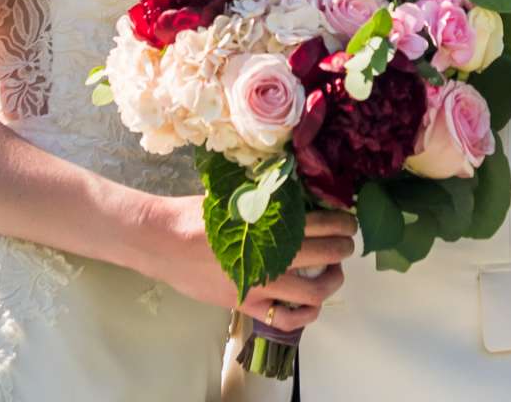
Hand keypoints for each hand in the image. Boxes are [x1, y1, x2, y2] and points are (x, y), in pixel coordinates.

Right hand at [134, 195, 356, 332]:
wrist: (164, 242)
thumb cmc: (196, 215)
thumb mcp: (235, 196)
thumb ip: (266, 198)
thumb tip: (296, 191)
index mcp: (267, 224)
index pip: (320, 223)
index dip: (341, 222)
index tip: (347, 220)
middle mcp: (270, 256)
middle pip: (325, 253)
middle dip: (343, 247)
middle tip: (346, 242)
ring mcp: (261, 284)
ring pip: (314, 291)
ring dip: (332, 280)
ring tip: (334, 272)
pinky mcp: (248, 304)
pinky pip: (287, 319)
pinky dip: (305, 314)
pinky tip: (310, 304)